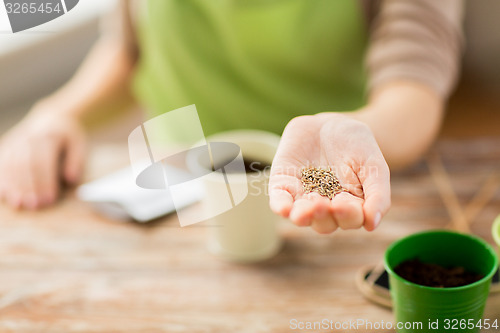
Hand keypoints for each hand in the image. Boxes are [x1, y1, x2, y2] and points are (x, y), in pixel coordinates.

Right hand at [0, 108, 86, 209]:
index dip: (45, 182)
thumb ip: (76, 161)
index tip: (49, 200)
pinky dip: (1, 180)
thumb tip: (71, 179)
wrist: (51, 119)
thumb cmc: (67, 136)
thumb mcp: (78, 143)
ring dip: (13, 186)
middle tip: (34, 206)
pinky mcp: (7, 148)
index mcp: (47, 137)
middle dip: (29, 187)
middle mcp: (27, 139)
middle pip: (25, 165)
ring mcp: (15, 143)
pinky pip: (1, 164)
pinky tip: (3, 194)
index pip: (44, 162)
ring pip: (10, 165)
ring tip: (18, 204)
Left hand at [269, 113, 390, 233]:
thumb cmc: (358, 147)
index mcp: (350, 207)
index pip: (349, 220)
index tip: (344, 202)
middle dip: (323, 216)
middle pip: (324, 223)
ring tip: (303, 211)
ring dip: (302, 216)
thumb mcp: (374, 166)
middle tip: (323, 204)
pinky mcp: (284, 184)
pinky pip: (279, 200)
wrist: (333, 124)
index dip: (347, 215)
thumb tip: (372, 224)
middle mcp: (325, 208)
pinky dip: (281, 205)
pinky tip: (283, 208)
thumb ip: (378, 194)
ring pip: (301, 216)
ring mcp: (303, 197)